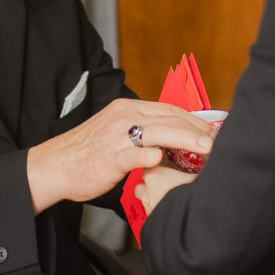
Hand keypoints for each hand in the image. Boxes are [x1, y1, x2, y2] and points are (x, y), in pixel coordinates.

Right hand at [26, 100, 218, 212]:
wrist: (55, 165)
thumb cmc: (88, 153)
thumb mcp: (117, 134)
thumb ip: (143, 133)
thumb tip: (171, 142)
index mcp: (128, 109)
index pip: (169, 110)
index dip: (194, 120)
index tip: (214, 130)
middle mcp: (124, 118)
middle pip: (169, 119)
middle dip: (198, 130)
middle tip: (219, 141)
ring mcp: (116, 137)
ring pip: (156, 132)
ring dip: (184, 139)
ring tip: (206, 149)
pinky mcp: (108, 157)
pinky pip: (130, 154)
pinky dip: (146, 156)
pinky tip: (160, 159)